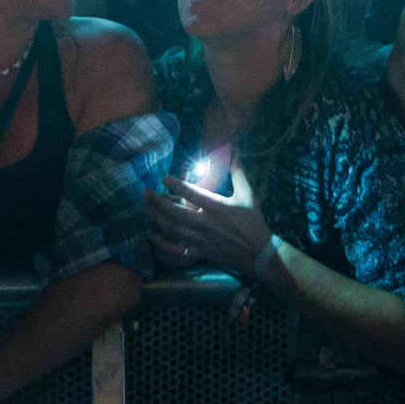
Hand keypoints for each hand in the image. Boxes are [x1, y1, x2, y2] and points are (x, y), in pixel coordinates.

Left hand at [145, 164, 273, 275]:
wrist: (259, 254)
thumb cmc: (253, 222)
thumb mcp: (248, 194)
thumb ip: (238, 171)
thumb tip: (234, 149)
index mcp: (218, 207)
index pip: (192, 193)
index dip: (176, 184)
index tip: (163, 178)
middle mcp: (206, 223)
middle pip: (176, 212)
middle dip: (158, 202)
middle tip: (145, 193)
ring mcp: (201, 240)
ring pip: (173, 229)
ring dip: (157, 218)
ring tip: (146, 208)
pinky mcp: (199, 252)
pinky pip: (176, 249)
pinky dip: (162, 244)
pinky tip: (152, 236)